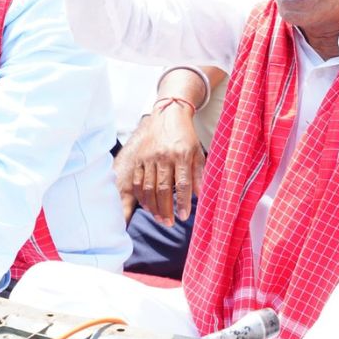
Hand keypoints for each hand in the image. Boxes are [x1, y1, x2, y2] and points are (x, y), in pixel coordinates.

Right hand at [115, 103, 204, 226]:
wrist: (168, 115)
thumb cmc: (186, 136)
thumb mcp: (198, 152)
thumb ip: (199, 174)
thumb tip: (200, 195)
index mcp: (182, 154)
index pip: (182, 184)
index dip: (183, 202)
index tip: (184, 217)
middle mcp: (164, 156)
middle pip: (163, 189)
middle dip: (166, 210)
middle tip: (170, 223)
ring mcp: (149, 157)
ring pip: (148, 188)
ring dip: (154, 207)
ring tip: (160, 219)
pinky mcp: (139, 158)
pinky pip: (137, 181)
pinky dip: (142, 196)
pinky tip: (148, 206)